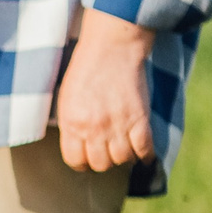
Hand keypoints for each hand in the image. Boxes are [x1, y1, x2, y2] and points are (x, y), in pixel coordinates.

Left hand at [54, 10, 155, 172]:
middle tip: (107, 153)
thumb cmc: (85, 70)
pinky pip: (144, 148)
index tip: (86, 160)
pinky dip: (146, 155)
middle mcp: (94, 129)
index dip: (81, 163)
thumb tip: (76, 145)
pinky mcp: (140, 118)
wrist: (111, 49)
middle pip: (100, 164)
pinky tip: (144, 154)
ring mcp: (118, 125)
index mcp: (71, 123)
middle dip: (103, 162)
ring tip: (124, 150)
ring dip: (124, 158)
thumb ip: (70, 124)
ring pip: (122, 159)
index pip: (75, 160)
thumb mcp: (66, 99)